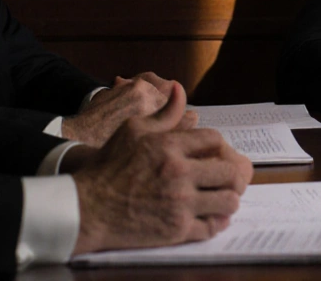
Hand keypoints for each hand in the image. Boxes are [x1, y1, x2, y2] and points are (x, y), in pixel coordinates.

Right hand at [70, 83, 253, 255]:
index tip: (214, 154)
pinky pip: (212, 227)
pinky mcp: (176, 230)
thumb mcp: (132, 130)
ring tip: (221, 197)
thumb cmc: (108, 167)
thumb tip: (180, 90)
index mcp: (170, 147)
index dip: (219, 146)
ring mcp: (180, 204)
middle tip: (228, 178)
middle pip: (230, 172)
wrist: (87, 208)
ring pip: (228, 202)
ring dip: (229, 199)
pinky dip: (217, 223)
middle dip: (233, 174)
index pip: (215, 140)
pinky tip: (213, 217)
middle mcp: (179, 174)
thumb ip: (163, 114)